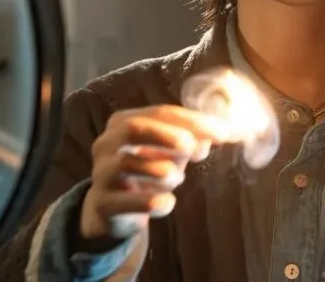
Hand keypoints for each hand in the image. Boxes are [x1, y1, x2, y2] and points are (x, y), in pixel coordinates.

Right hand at [79, 104, 230, 241]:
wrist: (114, 210)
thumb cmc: (147, 171)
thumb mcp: (169, 153)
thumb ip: (191, 141)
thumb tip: (218, 133)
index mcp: (123, 121)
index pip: (160, 113)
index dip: (193, 121)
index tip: (224, 133)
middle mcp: (106, 143)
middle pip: (134, 128)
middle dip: (168, 136)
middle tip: (195, 150)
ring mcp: (100, 173)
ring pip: (128, 163)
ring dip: (163, 171)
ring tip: (177, 178)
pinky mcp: (102, 204)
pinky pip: (129, 201)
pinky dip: (154, 201)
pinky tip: (167, 202)